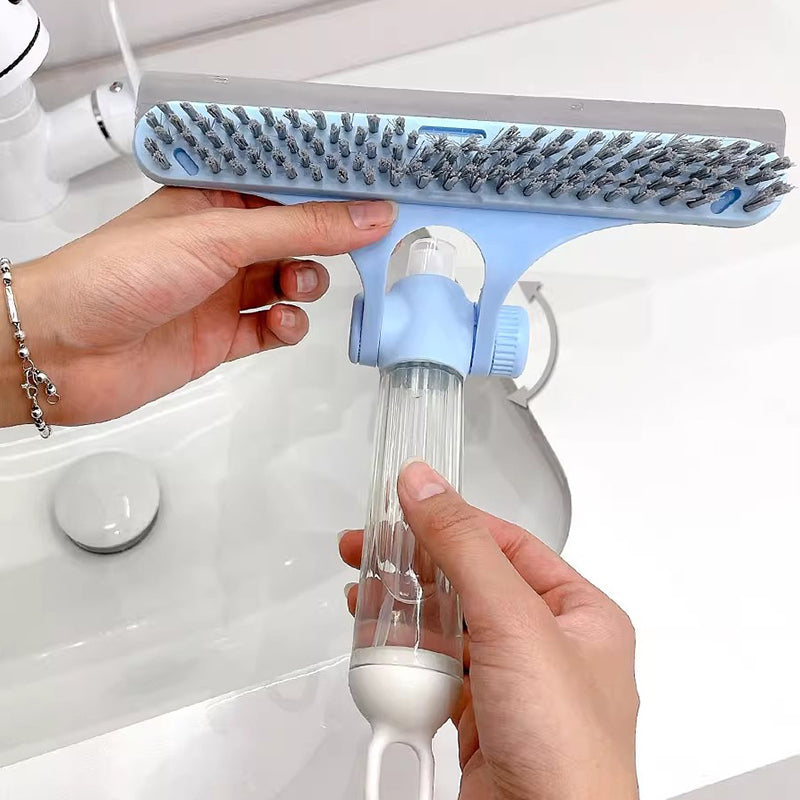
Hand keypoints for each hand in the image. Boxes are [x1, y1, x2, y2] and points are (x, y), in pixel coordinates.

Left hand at [0, 188, 396, 426]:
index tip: (374, 196)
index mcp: (214, 202)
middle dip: (325, 243)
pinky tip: (280, 323)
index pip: (288, 189)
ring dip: (304, 286)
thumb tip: (365, 215)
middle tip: (358, 245)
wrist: (64, 350)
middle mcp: (220, 244)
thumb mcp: (219, 237)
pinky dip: (288, 327)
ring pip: (290, 283)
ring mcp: (222, 291)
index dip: (332, 193)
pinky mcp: (221, 336)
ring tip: (293, 288)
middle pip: (296, 237)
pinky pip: (275, 328)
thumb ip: (300, 228)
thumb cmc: (115, 275)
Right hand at [339, 461, 638, 799]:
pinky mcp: (480, 719)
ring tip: (364, 592)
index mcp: (580, 614)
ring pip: (449, 629)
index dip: (453, 520)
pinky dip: (406, 658)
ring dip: (404, 612)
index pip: (507, 544)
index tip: (405, 503)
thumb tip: (427, 486)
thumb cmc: (569, 754)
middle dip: (416, 566)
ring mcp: (513, 685)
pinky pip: (437, 671)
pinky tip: (382, 644)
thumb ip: (465, 548)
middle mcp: (550, 647)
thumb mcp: (514, 623)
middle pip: (470, 584)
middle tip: (367, 548)